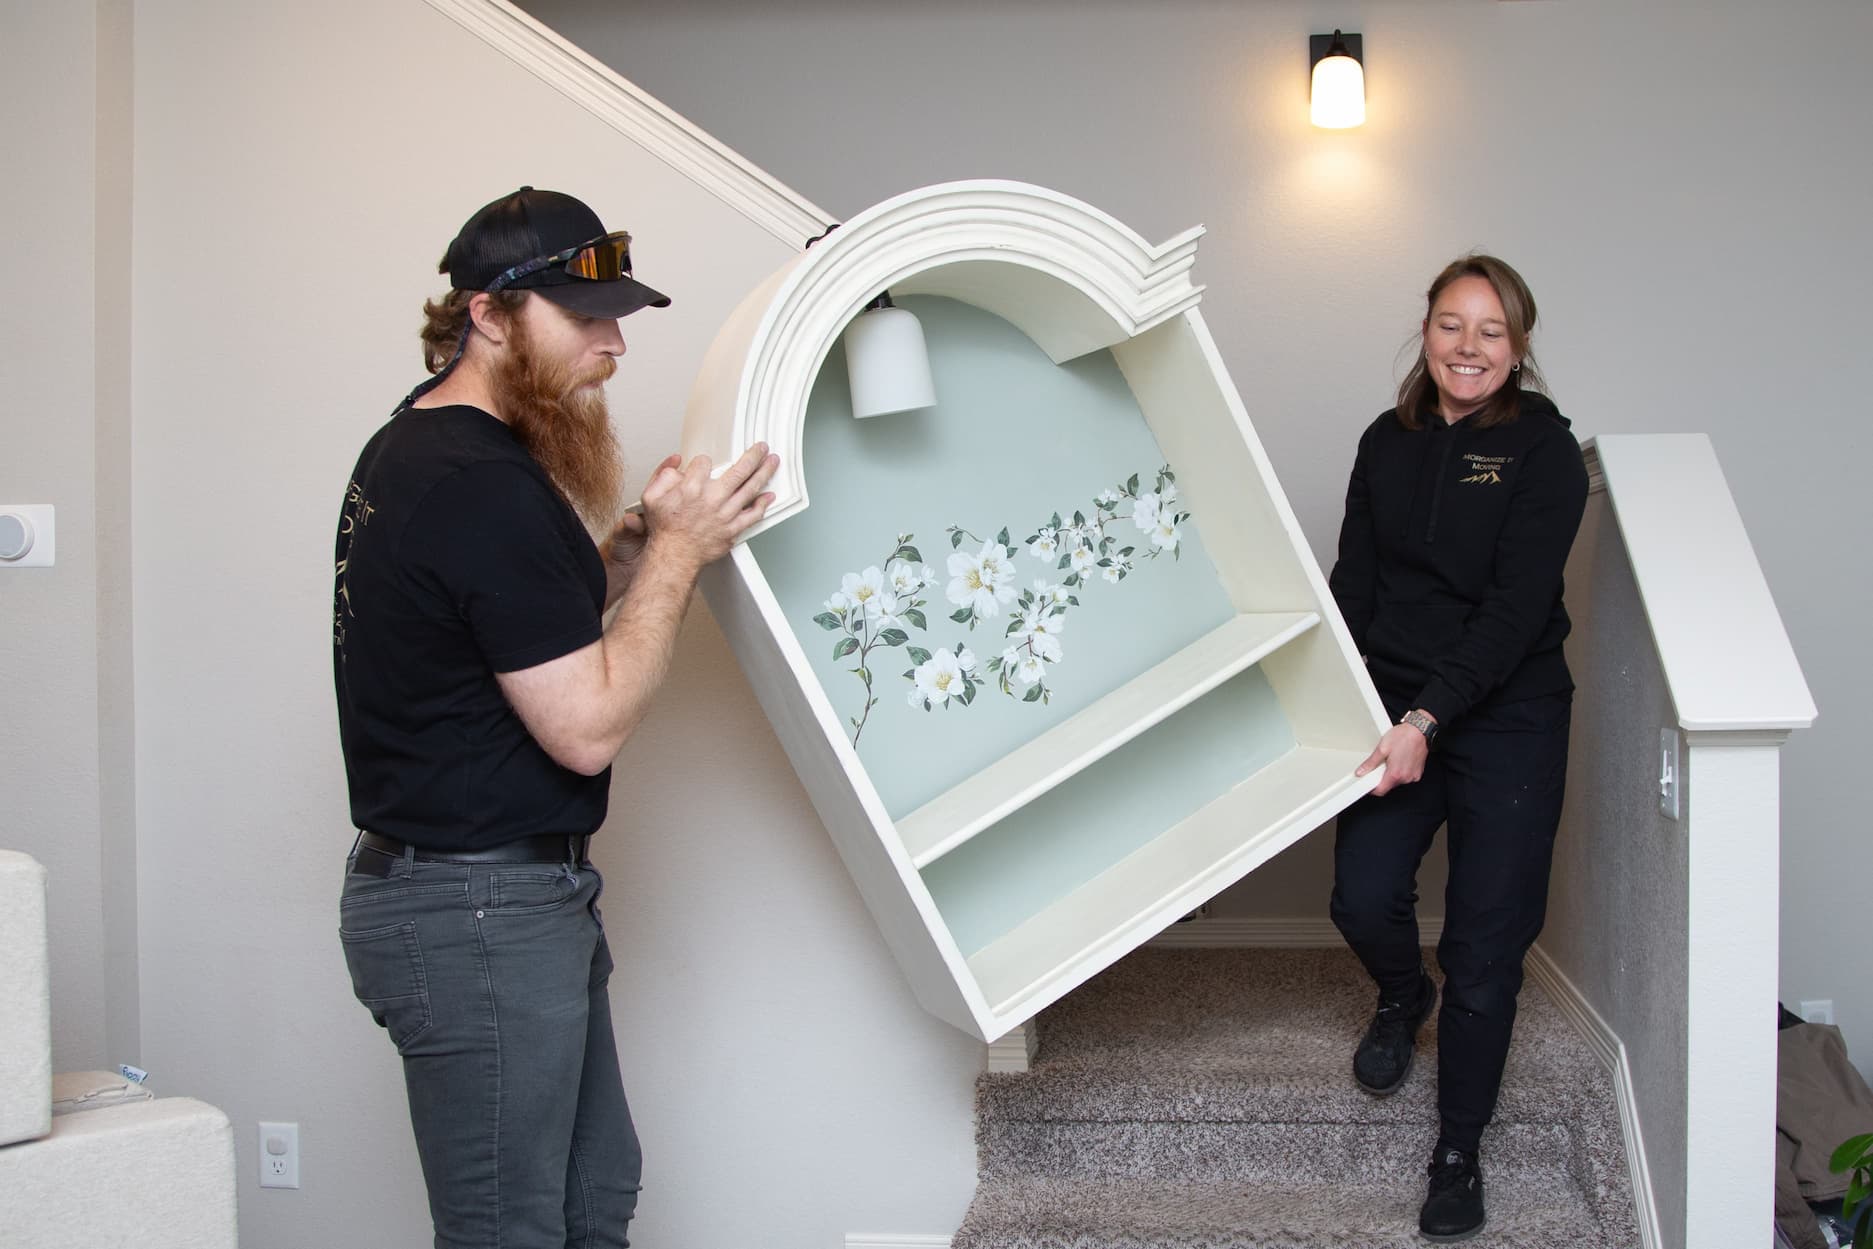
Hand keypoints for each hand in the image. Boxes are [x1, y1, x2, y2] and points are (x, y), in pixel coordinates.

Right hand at [639, 443, 779, 570]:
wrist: (674, 555)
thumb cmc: (665, 529)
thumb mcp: (651, 496)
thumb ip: (663, 475)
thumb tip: (676, 463)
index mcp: (691, 487)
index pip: (704, 462)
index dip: (703, 462)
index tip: (703, 465)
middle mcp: (712, 499)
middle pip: (739, 470)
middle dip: (753, 455)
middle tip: (761, 447)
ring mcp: (725, 514)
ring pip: (750, 489)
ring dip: (764, 472)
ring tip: (772, 462)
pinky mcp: (733, 529)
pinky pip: (753, 515)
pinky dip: (763, 505)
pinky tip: (769, 495)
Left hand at [1355, 722, 1430, 795]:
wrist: (1420, 730)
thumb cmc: (1403, 736)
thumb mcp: (1382, 748)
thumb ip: (1371, 762)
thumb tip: (1361, 771)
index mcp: (1395, 774)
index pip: (1381, 791)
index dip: (1372, 789)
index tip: (1368, 783)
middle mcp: (1405, 778)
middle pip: (1389, 785)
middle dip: (1382, 777)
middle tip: (1381, 764)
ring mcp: (1413, 776)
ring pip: (1398, 781)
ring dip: (1392, 774)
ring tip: (1392, 759)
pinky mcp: (1418, 772)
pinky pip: (1406, 776)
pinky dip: (1401, 771)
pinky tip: (1400, 760)